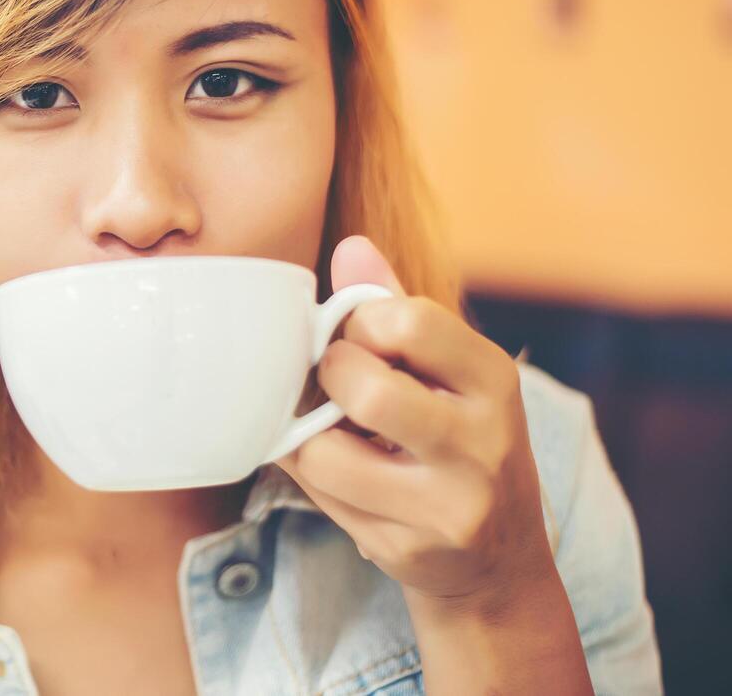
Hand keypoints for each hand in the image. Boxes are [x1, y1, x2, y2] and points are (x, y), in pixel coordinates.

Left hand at [275, 235, 555, 614]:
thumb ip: (395, 307)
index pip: (409, 321)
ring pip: (327, 454)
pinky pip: (319, 496)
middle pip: (367, 391)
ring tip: (331, 428)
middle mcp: (483, 444)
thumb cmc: (459, 438)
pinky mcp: (406, 549)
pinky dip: (307, 471)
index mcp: (494, 381)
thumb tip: (350, 246)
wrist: (498, 560)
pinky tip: (333, 465)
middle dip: (330, 377)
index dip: (359, 322)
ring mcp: (448, 506)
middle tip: (337, 382)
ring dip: (309, 434)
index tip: (359, 337)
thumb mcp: (448, 371)